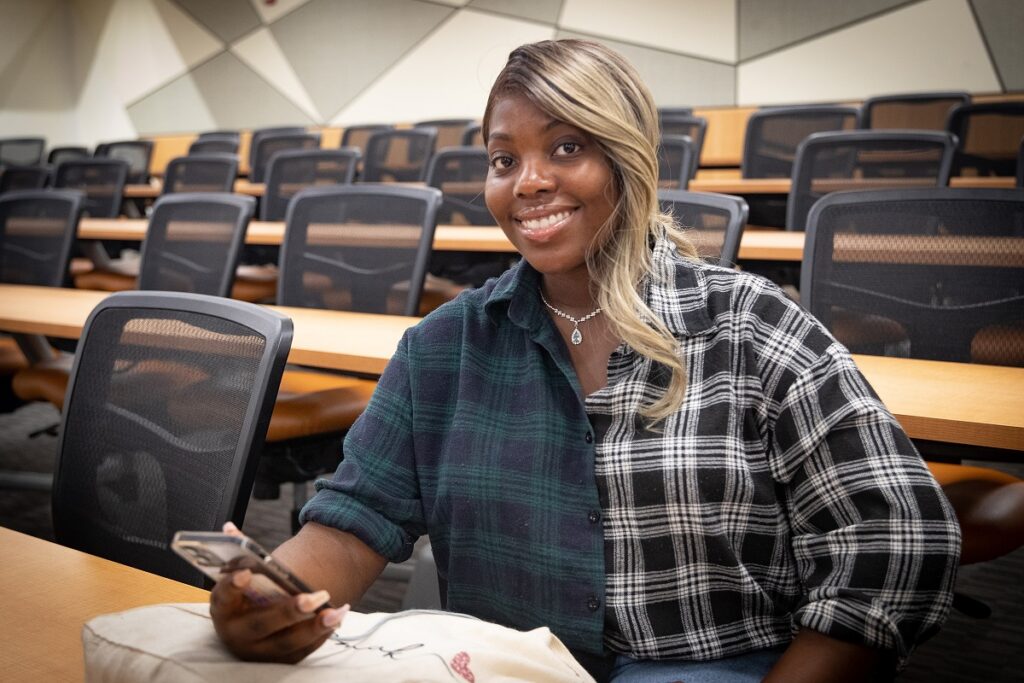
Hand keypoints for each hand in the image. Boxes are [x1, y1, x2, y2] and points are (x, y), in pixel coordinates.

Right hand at [209, 523, 349, 662]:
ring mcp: (257, 651)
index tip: (246, 572)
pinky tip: (337, 618)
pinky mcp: (278, 660)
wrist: (252, 624)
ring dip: (313, 627)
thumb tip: (230, 528)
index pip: (222, 597)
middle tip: (314, 597)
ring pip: (286, 643)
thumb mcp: (242, 577)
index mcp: (223, 608)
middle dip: (289, 611)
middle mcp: (236, 634)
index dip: (232, 586)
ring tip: (335, 611)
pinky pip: (301, 650)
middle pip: (261, 624)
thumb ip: (241, 552)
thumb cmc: (249, 595)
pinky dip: (320, 635)